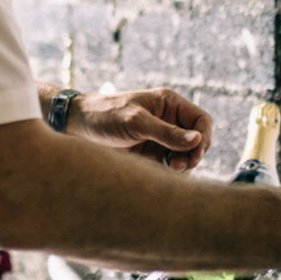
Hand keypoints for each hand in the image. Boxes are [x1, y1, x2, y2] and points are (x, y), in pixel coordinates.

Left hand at [65, 87, 211, 170]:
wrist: (78, 125)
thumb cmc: (105, 115)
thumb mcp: (136, 122)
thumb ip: (166, 133)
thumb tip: (197, 141)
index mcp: (169, 104)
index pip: (202, 121)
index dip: (203, 138)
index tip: (193, 153)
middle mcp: (169, 120)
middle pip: (197, 142)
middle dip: (192, 156)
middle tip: (177, 166)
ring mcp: (161, 138)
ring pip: (185, 157)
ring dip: (182, 167)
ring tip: (168, 171)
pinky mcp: (151, 154)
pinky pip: (170, 166)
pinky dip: (169, 174)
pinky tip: (158, 176)